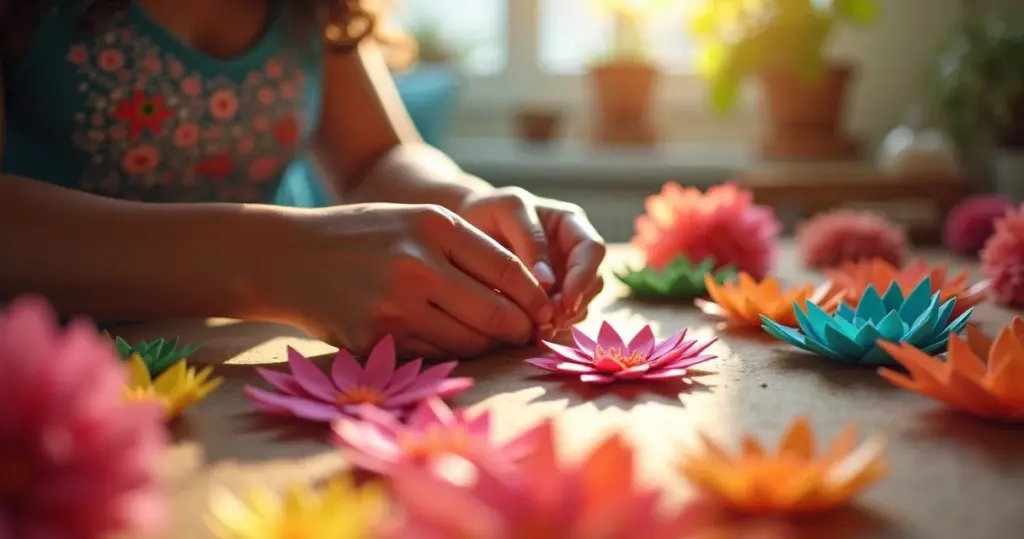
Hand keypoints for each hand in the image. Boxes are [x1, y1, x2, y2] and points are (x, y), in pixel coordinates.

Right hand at [253, 203, 554, 358]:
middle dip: (519, 329)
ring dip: (485, 345)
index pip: (507, 269)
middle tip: (526, 333)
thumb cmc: (362, 236)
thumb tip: (525, 291)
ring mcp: (394, 305)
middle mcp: (418, 264)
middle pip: (495, 312)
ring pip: (468, 341)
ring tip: (485, 337)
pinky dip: (446, 352)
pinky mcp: (374, 338)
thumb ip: (465, 248)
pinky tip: (441, 338)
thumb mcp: (415, 221)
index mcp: (434, 226)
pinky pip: (431, 354)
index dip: (534, 296)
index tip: (546, 309)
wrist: (286, 256)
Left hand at [458, 187, 606, 334]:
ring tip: (541, 331)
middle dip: (576, 304)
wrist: (467, 228)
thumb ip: (530, 239)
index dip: (584, 276)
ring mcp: (564, 277)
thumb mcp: (507, 211)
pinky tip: (535, 333)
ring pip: (581, 303)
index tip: (566, 301)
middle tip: (551, 322)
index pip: (592, 250)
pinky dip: (552, 327)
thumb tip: (549, 283)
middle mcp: (573, 252)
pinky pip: (561, 317)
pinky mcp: (550, 298)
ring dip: (565, 320)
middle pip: (593, 282)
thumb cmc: (488, 212)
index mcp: (571, 224)